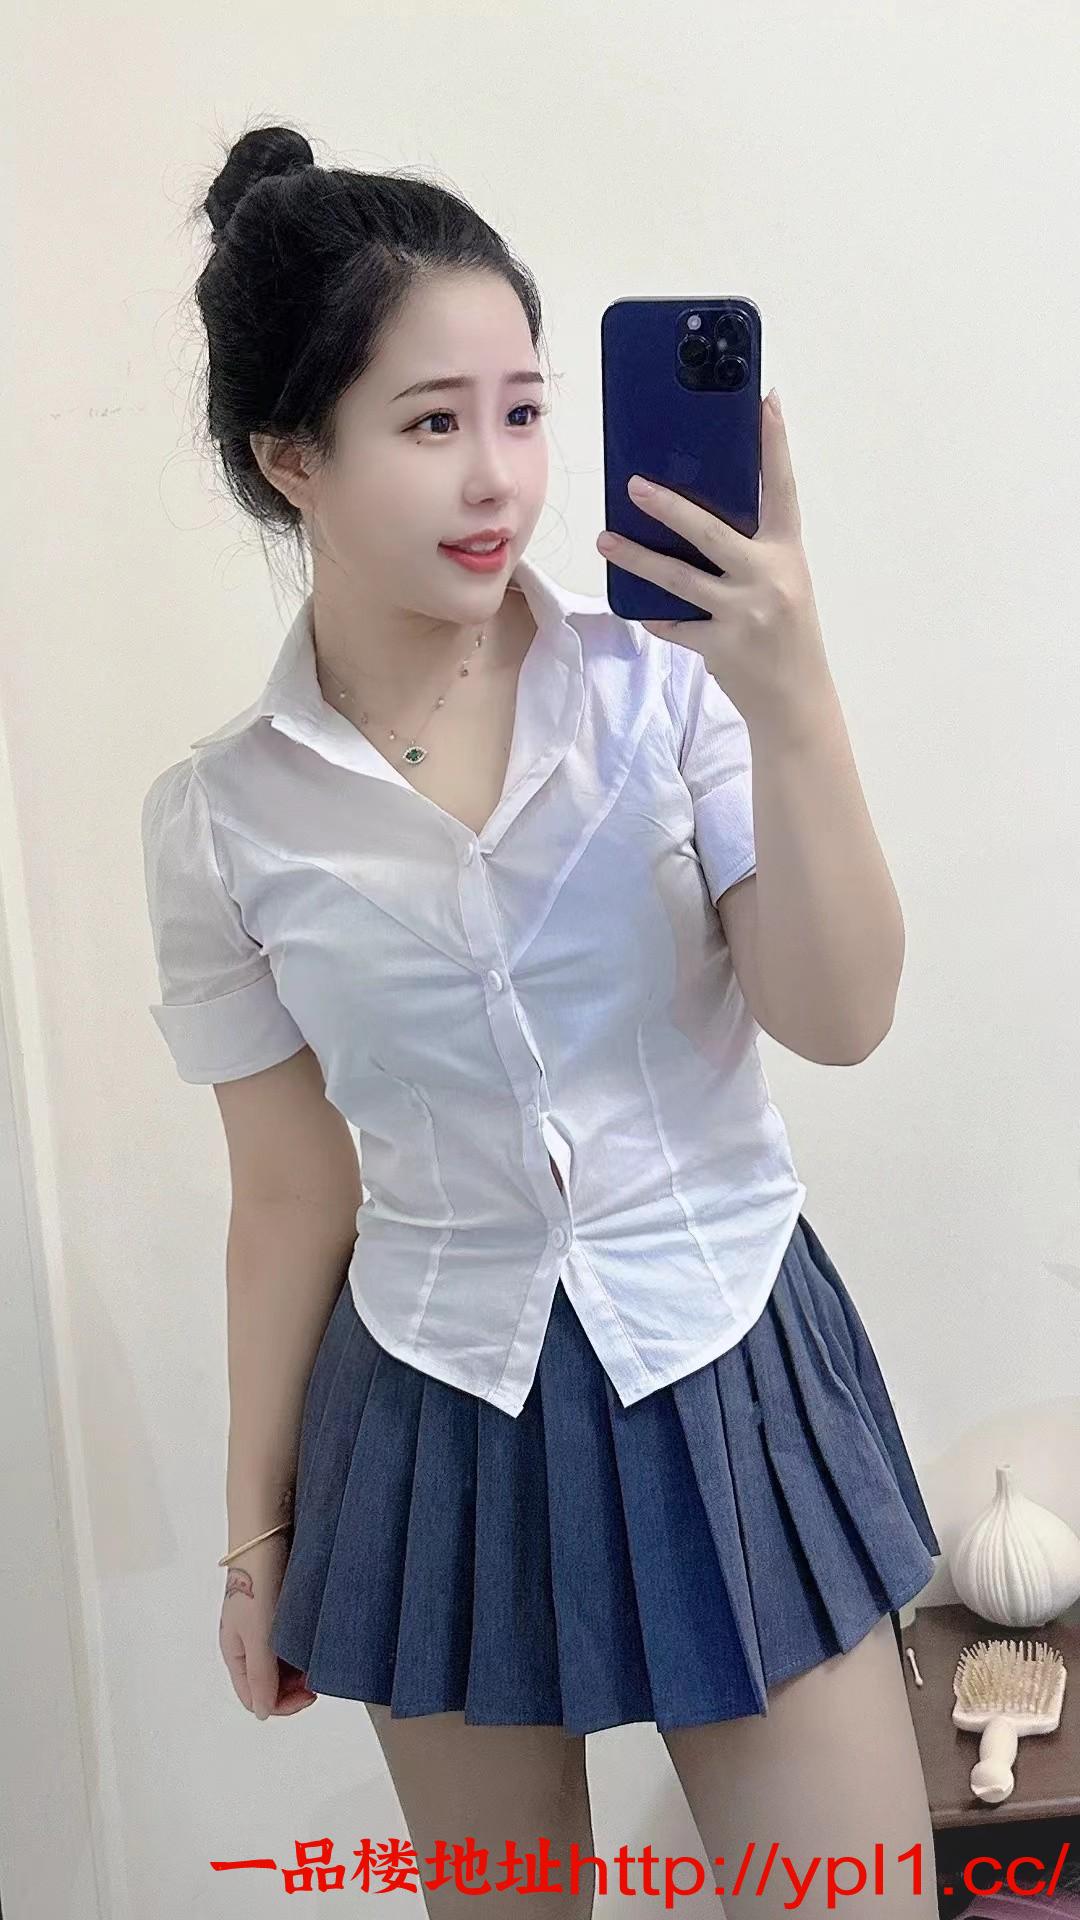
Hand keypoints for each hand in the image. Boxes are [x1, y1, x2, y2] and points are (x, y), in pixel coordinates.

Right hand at [219, 1532, 317, 1719]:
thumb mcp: (256, 1635)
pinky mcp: (277, 1610)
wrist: (266, 1534)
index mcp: (234, 1653)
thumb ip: (259, 1675)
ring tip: (319, 1656)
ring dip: (301, 1669)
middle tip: (318, 1675)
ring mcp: (262, 1627)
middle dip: (295, 1687)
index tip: (310, 1693)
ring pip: (282, 1665)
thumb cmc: (255, 1582)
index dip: (283, 1703)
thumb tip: (262, 1713)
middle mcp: (246, 1643)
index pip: (256, 1699)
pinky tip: (316, 1639)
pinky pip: (290, 1642)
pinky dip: (303, 1648)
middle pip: (270, 1684)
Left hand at [597, 389, 835, 737]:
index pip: (782, 489)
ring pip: (677, 579)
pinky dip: (654, 616)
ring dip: (636, 558)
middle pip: (710, 531)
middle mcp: (768, 578)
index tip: (766, 401)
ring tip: (605, 539)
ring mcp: (744, 614)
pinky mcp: (721, 648)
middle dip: (669, 507)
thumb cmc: (785, 632)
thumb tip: (695, 517)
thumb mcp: (783, 582)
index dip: (775, 444)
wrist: (796, 700)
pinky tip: (636, 607)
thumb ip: (751, 551)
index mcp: (786, 553)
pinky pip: (673, 624)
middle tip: (633, 485)